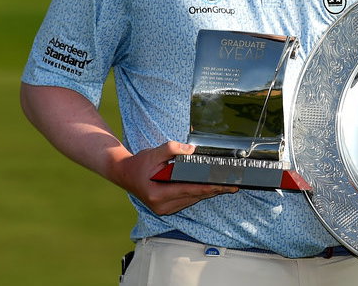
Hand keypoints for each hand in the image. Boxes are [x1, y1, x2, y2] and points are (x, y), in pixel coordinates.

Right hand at [109, 140, 237, 215]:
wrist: (124, 174)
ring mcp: (164, 209)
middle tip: (234, 185)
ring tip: (227, 186)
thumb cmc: (139, 163)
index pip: (190, 190)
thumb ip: (172, 149)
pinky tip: (211, 188)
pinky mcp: (166, 209)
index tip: (226, 184)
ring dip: (208, 193)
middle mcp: (162, 205)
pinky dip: (199, 194)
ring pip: (192, 200)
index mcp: (158, 194)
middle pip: (195, 197)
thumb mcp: (154, 152)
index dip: (210, 187)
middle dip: (214, 190)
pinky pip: (187, 201)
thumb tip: (192, 150)